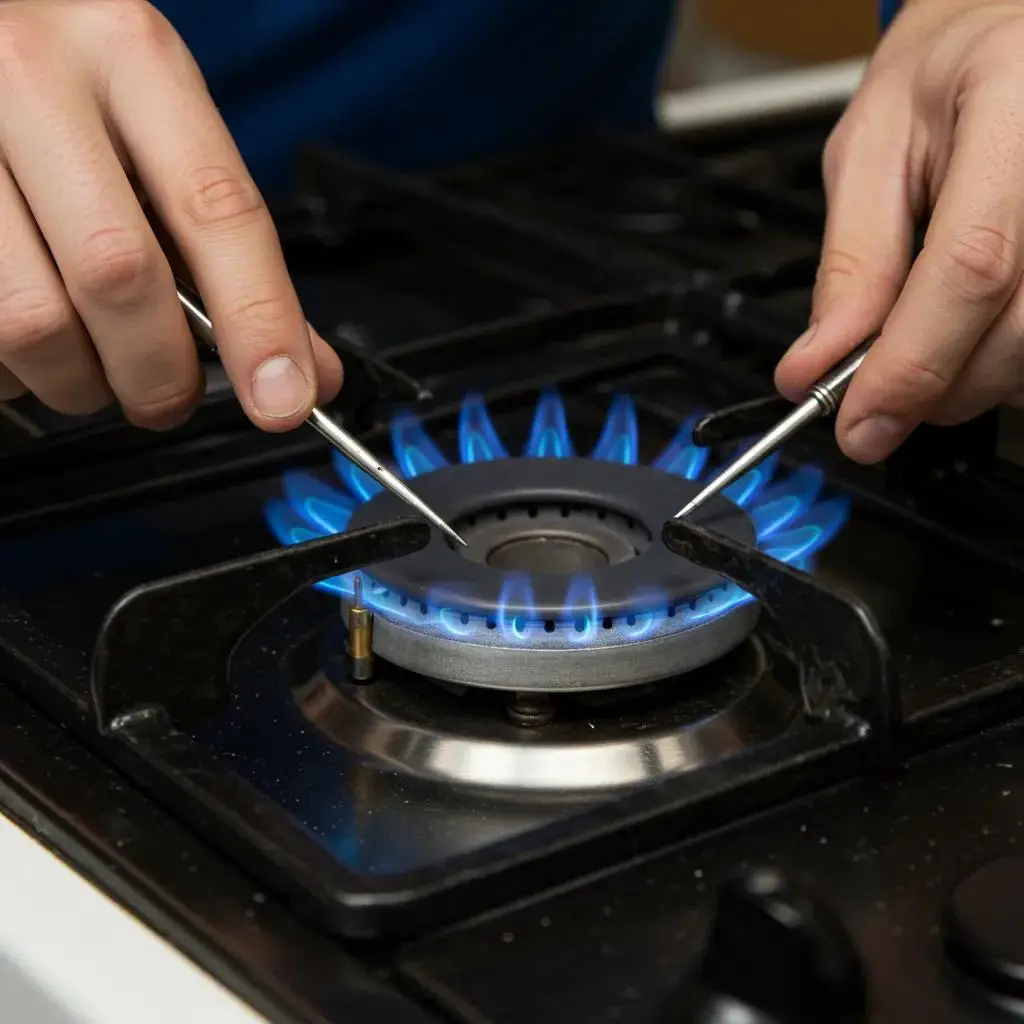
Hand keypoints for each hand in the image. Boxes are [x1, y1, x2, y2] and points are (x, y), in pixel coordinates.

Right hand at [0, 0, 340, 429]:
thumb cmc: (75, 91)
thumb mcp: (164, 132)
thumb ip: (234, 253)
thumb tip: (300, 371)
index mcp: (130, 57)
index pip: (216, 211)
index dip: (259, 321)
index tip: (283, 398)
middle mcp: (35, 80)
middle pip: (118, 277)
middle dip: (161, 373)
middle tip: (170, 396)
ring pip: (31, 322)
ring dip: (79, 380)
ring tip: (92, 362)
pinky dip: (16, 369)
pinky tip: (32, 329)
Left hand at [775, 0, 1023, 463]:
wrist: (1010, 40)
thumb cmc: (945, 78)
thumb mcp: (869, 153)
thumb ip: (850, 265)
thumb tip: (815, 368)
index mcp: (1013, 104)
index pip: (970, 266)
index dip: (911, 363)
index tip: (859, 424)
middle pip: (1018, 326)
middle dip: (935, 387)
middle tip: (877, 395)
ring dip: (972, 381)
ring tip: (926, 345)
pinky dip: (1004, 363)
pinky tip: (974, 335)